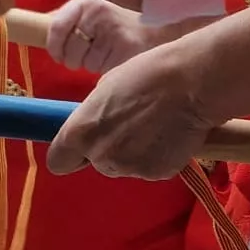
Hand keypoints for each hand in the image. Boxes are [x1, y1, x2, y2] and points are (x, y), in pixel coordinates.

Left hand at [44, 0, 153, 73]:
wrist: (168, 12)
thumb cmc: (127, 8)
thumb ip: (71, 13)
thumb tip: (38, 27)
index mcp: (87, 1)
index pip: (56, 28)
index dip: (53, 46)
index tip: (57, 55)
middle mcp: (98, 16)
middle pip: (70, 53)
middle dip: (76, 58)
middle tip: (91, 51)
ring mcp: (114, 34)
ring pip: (88, 65)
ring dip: (95, 63)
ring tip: (111, 48)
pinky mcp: (128, 52)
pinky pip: (105, 71)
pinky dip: (109, 68)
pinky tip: (121, 55)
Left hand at [45, 43, 216, 180]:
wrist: (191, 84)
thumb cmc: (145, 75)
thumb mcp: (105, 90)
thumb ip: (93, 116)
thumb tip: (95, 128)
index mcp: (81, 132)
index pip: (58, 161)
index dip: (68, 155)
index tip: (79, 149)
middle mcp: (101, 156)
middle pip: (97, 162)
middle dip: (109, 148)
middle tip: (131, 125)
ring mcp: (130, 168)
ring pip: (124, 166)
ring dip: (134, 153)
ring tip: (155, 126)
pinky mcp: (157, 174)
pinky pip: (149, 168)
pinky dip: (157, 157)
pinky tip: (169, 135)